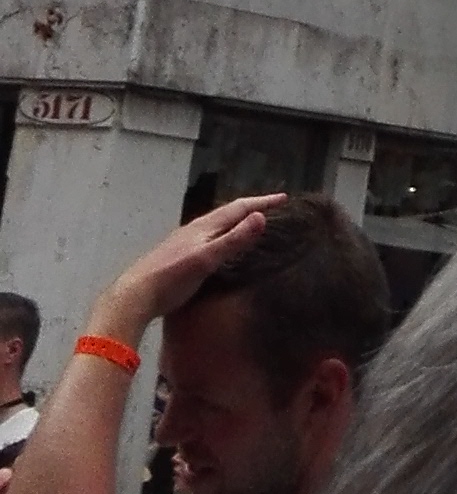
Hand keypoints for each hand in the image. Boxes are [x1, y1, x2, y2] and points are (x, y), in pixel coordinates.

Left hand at [89, 196, 281, 347]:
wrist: (135, 295)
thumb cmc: (172, 277)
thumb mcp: (207, 259)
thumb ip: (234, 240)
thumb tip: (261, 216)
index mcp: (203, 226)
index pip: (238, 208)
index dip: (262, 202)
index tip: (284, 198)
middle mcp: (194, 229)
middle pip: (228, 213)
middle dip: (251, 209)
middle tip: (271, 208)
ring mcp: (184, 243)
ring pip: (217, 226)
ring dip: (236, 222)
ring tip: (251, 225)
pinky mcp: (178, 257)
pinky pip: (209, 239)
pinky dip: (224, 237)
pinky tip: (221, 250)